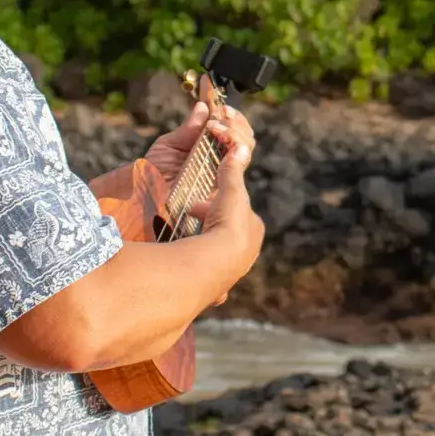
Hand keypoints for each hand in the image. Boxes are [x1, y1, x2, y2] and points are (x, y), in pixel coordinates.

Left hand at [146, 100, 255, 188]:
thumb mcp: (169, 145)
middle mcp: (220, 163)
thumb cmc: (155, 171)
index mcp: (210, 150)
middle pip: (246, 140)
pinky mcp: (221, 189)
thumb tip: (203, 106)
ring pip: (244, 152)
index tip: (223, 107)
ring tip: (216, 128)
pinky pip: (235, 170)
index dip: (234, 119)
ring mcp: (222, 176)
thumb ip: (188, 129)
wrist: (144, 192)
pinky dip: (233, 152)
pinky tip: (221, 142)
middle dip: (237, 124)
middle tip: (222, 115)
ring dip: (235, 133)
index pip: (233, 133)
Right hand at [187, 134, 264, 303]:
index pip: (235, 214)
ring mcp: (234, 271)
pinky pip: (205, 275)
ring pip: (215, 255)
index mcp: (253, 231)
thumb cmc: (228, 224)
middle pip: (226, 235)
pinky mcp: (217, 286)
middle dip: (209, 227)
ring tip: (181, 242)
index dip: (215, 207)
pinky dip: (195, 269)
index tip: (195, 206)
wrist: (219, 263)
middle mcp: (248, 253)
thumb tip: (240, 149)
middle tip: (188, 222)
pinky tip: (181, 266)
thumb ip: (232, 173)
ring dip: (200, 247)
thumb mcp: (231, 193)